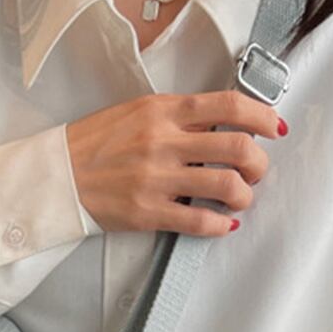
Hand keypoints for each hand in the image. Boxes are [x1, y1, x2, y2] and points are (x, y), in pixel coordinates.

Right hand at [65, 89, 282, 235]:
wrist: (58, 175)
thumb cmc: (95, 143)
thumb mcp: (137, 111)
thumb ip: (178, 115)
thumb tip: (221, 124)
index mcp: (164, 110)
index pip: (229, 106)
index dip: (263, 116)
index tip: (275, 128)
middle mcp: (164, 142)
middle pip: (238, 148)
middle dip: (259, 163)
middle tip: (257, 170)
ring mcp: (156, 179)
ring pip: (225, 185)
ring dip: (244, 195)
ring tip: (240, 198)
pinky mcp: (147, 212)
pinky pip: (198, 220)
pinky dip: (220, 225)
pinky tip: (223, 224)